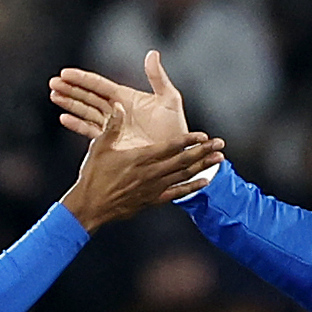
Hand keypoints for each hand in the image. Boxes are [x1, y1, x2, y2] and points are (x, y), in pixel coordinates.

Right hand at [50, 50, 191, 151]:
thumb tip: (152, 53)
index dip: (82, 79)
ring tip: (54, 96)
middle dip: (71, 89)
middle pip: (88, 96)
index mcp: (126, 98)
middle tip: (53, 83)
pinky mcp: (112, 142)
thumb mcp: (169, 100)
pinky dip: (78, 125)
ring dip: (70, 104)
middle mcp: (117, 110)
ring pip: (86, 111)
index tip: (65, 73)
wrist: (176, 155)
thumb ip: (158, 78)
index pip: (99, 85)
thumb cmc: (175, 127)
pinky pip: (91, 131)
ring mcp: (113, 126)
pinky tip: (64, 118)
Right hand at [60, 103, 223, 230]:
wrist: (91, 206)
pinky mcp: (152, 200)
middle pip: (184, 161)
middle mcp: (151, 173)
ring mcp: (154, 188)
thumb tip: (119, 106)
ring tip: (219, 160)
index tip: (203, 135)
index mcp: (140, 158)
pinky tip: (204, 182)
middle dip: (204, 152)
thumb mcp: (99, 147)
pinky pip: (176, 193)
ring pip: (184, 176)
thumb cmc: (93, 176)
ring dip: (203, 167)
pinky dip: (192, 187)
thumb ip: (112, 126)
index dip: (188, 141)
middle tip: (220, 144)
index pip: (170, 147)